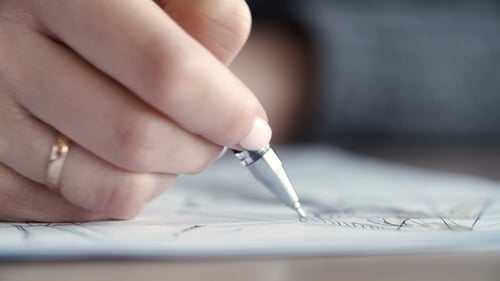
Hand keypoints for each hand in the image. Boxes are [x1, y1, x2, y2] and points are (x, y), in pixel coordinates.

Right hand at [0, 0, 270, 221]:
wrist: (22, 12)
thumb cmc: (104, 2)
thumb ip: (203, 18)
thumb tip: (236, 105)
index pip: (164, 71)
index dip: (223, 110)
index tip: (252, 128)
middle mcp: (8, 51)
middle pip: (136, 137)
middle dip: (198, 148)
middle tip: (213, 136)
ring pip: (108, 187)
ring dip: (162, 175)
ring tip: (168, 142)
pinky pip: (75, 207)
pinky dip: (120, 190)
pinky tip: (121, 155)